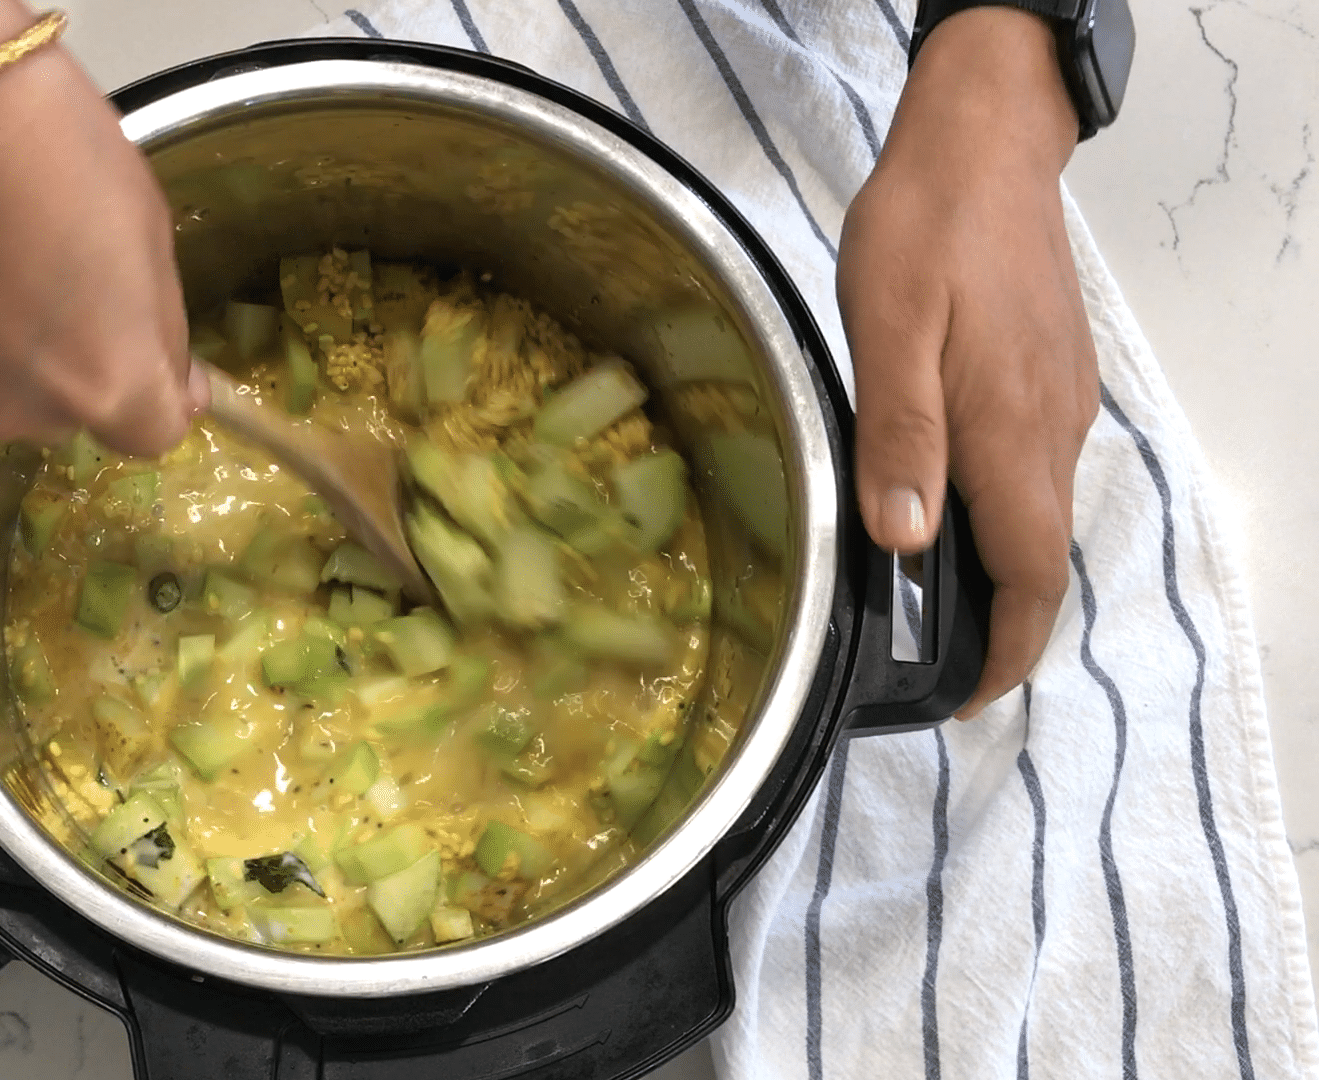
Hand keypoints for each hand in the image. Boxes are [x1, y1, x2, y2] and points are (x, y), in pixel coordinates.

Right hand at [0, 0, 205, 454]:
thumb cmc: (46, 144)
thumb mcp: (148, 233)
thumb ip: (159, 332)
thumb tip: (175, 386)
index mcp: (109, 384)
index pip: (150, 434)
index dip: (152, 389)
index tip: (138, 343)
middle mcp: (22, 415)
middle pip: (62, 416)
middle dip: (65, 366)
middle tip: (46, 277)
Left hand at [837, 8, 1098, 716]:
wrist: (984, 143)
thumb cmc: (928, 230)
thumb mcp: (887, 332)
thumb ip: (898, 438)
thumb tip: (900, 537)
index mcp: (1008, 433)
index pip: (1027, 577)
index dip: (1002, 652)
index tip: (966, 696)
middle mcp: (1050, 429)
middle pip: (1038, 558)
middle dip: (996, 623)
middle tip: (932, 658)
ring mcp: (1060, 400)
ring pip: (1036, 512)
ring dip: (995, 565)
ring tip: (925, 591)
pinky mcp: (1053, 374)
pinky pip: (1033, 464)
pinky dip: (999, 506)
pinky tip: (943, 495)